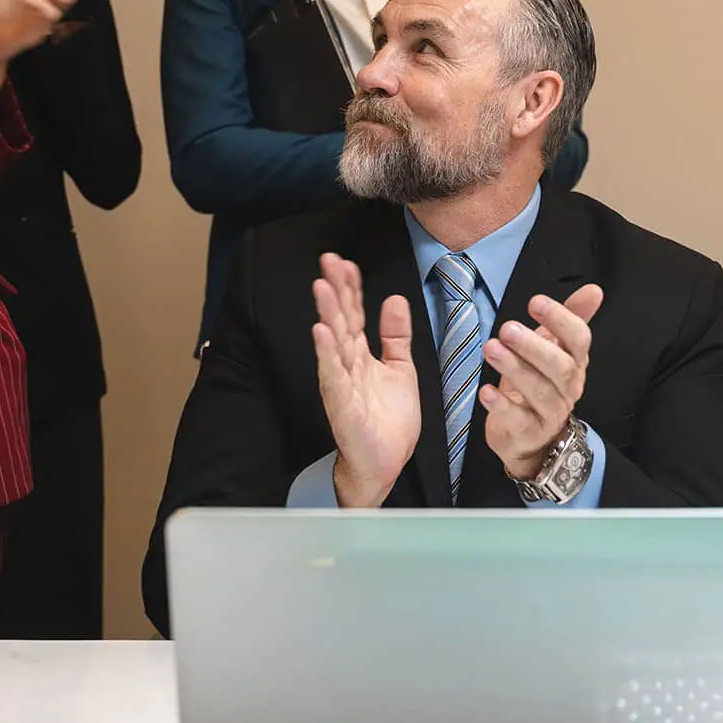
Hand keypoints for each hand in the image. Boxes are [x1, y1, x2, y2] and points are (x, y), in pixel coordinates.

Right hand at [311, 253, 420, 507]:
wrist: (387, 462)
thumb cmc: (389, 420)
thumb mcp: (401, 369)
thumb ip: (396, 336)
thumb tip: (394, 300)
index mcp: (360, 355)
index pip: (353, 314)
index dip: (350, 288)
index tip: (345, 262)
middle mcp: (347, 365)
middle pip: (340, 320)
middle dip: (334, 290)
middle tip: (328, 260)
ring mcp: (341, 383)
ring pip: (333, 342)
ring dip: (327, 314)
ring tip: (322, 287)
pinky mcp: (342, 404)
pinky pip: (333, 375)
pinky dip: (327, 354)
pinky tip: (321, 332)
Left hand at [480, 284, 604, 479]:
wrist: (532, 437)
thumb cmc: (540, 383)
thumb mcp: (553, 348)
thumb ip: (570, 318)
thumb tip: (594, 290)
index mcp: (575, 362)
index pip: (578, 340)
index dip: (561, 320)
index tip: (535, 303)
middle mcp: (568, 388)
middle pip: (559, 367)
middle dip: (533, 346)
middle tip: (507, 329)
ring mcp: (550, 413)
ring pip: (539, 391)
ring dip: (514, 368)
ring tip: (491, 349)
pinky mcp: (529, 433)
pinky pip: (518, 420)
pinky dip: (501, 405)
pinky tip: (486, 391)